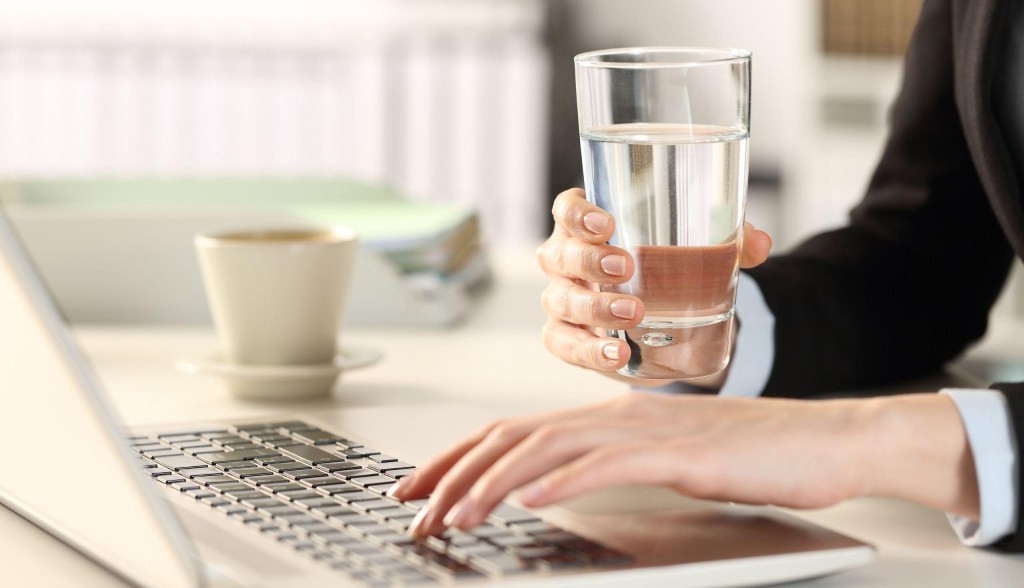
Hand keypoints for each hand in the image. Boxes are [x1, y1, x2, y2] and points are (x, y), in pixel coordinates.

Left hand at [390, 392, 976, 537]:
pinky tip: (527, 501)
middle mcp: (616, 414)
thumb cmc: (751, 455)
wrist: (826, 439)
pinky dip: (560, 482)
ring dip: (492, 483)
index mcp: (609, 417)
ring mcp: (644, 430)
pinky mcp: (676, 453)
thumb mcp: (666, 460)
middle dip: (454, 472)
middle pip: (513, 435)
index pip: (514, 431)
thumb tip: (562, 484)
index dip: (459, 456)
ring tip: (454, 515)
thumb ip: (614, 464)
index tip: (420, 486)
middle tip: (413, 508)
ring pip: (546, 449)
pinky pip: (605, 465)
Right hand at [536, 188, 772, 384]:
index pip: (567, 210)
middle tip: (625, 267)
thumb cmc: (666, 265)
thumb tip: (760, 244)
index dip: (578, 215)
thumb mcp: (696, 244)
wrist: (656, 316)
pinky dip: (589, 351)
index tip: (606, 223)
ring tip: (633, 313)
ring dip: (594, 307)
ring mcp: (562, 300)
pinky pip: (565, 344)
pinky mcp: (568, 338)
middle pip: (561, 254)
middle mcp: (566, 260)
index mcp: (588, 225)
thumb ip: (728, 238)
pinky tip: (618, 355)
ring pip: (561, 301)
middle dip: (589, 261)